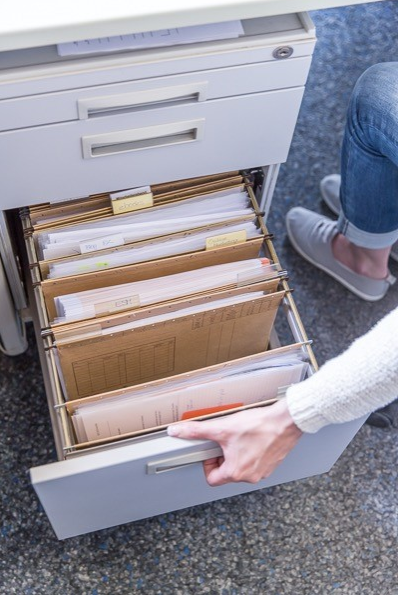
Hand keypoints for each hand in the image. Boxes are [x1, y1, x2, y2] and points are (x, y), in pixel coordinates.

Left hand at [167, 400, 302, 485]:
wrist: (286, 421)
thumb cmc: (259, 426)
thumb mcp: (222, 428)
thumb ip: (197, 431)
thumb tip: (178, 431)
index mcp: (235, 472)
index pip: (212, 479)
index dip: (208, 464)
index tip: (211, 451)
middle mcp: (250, 476)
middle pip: (226, 473)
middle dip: (223, 457)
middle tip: (226, 441)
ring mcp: (263, 472)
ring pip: (241, 467)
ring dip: (237, 454)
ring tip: (240, 438)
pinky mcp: (272, 464)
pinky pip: (255, 463)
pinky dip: (251, 452)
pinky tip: (253, 438)